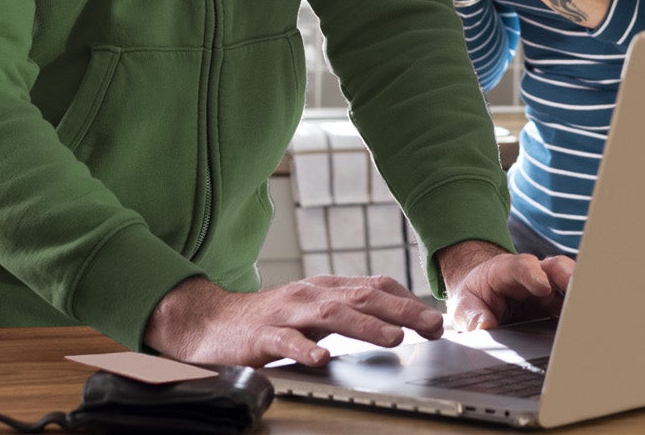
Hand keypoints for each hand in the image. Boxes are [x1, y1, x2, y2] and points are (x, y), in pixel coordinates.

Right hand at [143, 274, 442, 366]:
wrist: (210, 322)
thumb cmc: (268, 320)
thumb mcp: (313, 310)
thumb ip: (347, 312)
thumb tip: (396, 321)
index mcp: (325, 288)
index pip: (374, 286)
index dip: (407, 300)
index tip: (435, 318)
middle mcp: (310, 294)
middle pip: (361, 297)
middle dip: (401, 311)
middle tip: (431, 326)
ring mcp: (285, 314)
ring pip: (331, 314)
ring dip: (365, 326)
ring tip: (393, 339)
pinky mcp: (260, 336)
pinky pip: (284, 342)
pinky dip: (304, 348)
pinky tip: (322, 359)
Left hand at [438, 240, 575, 331]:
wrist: (483, 294)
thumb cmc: (475, 297)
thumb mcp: (464, 306)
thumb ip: (472, 315)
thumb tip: (484, 327)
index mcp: (505, 271)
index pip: (520, 266)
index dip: (532, 273)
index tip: (542, 285)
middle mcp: (532, 275)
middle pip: (556, 268)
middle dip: (569, 278)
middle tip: (578, 293)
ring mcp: (548, 289)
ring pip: (570, 285)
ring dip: (580, 297)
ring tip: (589, 315)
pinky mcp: (556, 305)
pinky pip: (572, 306)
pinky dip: (579, 314)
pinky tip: (586, 329)